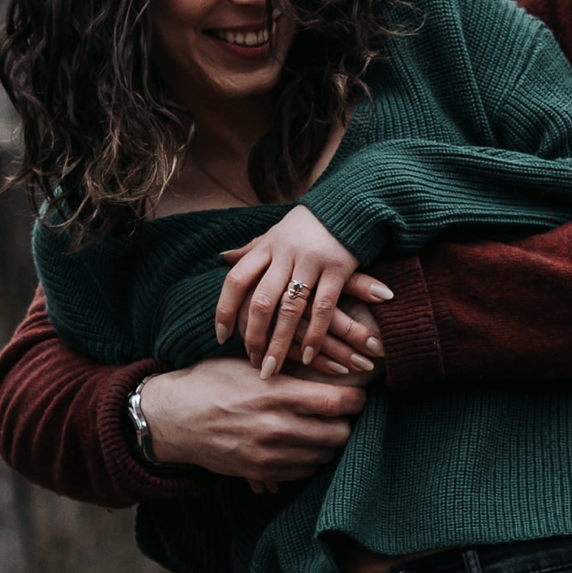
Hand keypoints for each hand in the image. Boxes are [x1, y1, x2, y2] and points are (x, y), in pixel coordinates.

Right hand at [140, 355, 368, 487]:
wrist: (171, 418)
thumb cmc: (210, 383)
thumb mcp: (250, 366)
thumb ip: (289, 373)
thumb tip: (331, 373)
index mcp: (276, 393)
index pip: (338, 402)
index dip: (356, 399)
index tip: (356, 395)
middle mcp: (276, 427)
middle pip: (339, 434)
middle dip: (345, 423)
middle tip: (339, 414)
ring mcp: (269, 454)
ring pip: (324, 456)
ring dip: (328, 444)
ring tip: (318, 428)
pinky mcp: (260, 472)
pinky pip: (303, 472)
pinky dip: (308, 460)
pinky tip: (299, 445)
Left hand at [215, 208, 390, 376]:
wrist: (350, 203)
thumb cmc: (307, 225)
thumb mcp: (275, 232)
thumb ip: (250, 249)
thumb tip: (222, 257)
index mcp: (266, 246)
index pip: (236, 279)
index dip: (226, 309)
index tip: (222, 337)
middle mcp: (284, 253)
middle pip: (262, 300)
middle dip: (255, 335)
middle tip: (253, 363)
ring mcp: (311, 261)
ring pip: (290, 309)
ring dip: (281, 343)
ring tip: (274, 368)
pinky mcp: (337, 268)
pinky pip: (323, 307)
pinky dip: (314, 335)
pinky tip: (308, 357)